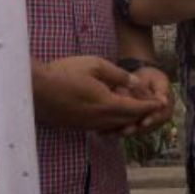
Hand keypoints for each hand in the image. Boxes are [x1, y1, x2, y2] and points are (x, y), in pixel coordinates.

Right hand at [33, 56, 164, 132]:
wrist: (34, 89)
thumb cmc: (64, 72)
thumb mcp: (95, 65)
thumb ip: (118, 75)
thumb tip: (136, 82)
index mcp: (106, 104)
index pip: (135, 108)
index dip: (149, 106)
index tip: (161, 104)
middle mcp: (99, 119)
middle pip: (127, 120)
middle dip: (142, 115)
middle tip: (152, 109)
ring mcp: (86, 125)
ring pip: (114, 126)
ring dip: (127, 120)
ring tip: (135, 112)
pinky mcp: (76, 126)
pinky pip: (101, 127)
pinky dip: (112, 122)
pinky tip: (112, 115)